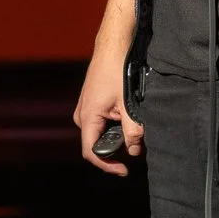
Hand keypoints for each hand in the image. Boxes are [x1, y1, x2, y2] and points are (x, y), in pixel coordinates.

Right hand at [73, 46, 143, 176]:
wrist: (112, 47)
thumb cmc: (117, 70)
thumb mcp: (128, 103)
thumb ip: (132, 129)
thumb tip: (134, 151)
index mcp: (88, 117)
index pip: (91, 152)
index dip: (107, 165)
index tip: (123, 170)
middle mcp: (82, 116)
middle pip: (97, 144)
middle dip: (116, 150)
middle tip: (136, 146)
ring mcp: (85, 110)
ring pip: (100, 133)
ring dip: (116, 136)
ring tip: (133, 128)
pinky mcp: (91, 105)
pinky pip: (100, 123)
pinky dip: (114, 125)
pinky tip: (126, 117)